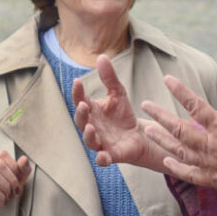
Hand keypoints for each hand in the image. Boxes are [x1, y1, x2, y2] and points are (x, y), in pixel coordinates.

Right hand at [0, 152, 30, 215]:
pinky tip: (1, 202)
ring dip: (6, 189)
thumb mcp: (16, 183)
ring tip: (7, 196)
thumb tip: (24, 159)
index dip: (14, 167)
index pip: (2, 155)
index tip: (17, 180)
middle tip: (14, 192)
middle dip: (11, 180)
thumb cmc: (4, 198)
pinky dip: (1, 198)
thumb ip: (21, 171)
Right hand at [72, 55, 165, 172]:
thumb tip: (101, 56)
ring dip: (87, 135)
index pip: (80, 99)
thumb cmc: (123, 114)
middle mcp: (91, 126)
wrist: (139, 136)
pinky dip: (101, 159)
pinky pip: (103, 159)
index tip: (78, 82)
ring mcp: (100, 141)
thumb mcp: (118, 93)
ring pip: (88, 140)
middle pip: (80, 120)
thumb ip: (109, 77)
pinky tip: (101, 157)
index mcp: (91, 110)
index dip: (77, 92)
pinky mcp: (111, 154)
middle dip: (80, 114)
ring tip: (90, 127)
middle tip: (84, 105)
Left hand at [141, 64, 216, 201]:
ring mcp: (211, 166)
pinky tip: (166, 160)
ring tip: (147, 129)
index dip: (180, 91)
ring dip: (162, 140)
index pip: (197, 106)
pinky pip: (190, 175)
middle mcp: (213, 147)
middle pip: (180, 129)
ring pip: (180, 151)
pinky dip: (177, 168)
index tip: (167, 79)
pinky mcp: (214, 181)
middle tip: (145, 104)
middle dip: (160, 115)